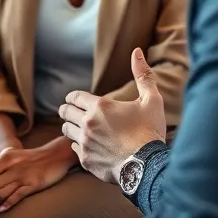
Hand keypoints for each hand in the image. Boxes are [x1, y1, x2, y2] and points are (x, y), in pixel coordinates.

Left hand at [0, 139, 75, 211]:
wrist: (55, 155)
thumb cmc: (29, 158)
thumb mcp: (10, 156)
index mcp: (5, 156)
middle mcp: (12, 165)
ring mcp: (23, 175)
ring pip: (0, 192)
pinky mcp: (33, 184)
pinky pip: (17, 196)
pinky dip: (6, 204)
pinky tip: (1, 210)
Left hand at [59, 48, 166, 183]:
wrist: (148, 166)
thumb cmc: (150, 131)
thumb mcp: (151, 100)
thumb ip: (142, 74)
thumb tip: (137, 51)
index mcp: (99, 106)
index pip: (73, 96)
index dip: (73, 97)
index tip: (74, 99)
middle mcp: (87, 123)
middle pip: (65, 112)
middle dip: (67, 110)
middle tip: (71, 111)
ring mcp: (85, 142)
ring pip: (66, 130)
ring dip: (71, 127)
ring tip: (79, 128)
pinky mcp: (86, 160)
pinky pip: (74, 148)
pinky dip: (79, 145)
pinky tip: (89, 145)